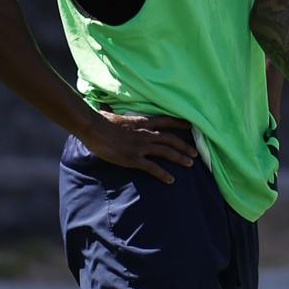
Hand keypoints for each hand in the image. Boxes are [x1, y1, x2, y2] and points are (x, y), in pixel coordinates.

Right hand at [80, 110, 197, 184]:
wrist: (94, 129)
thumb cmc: (101, 121)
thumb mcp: (113, 114)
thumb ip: (116, 112)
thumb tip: (107, 108)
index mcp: (142, 122)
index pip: (166, 120)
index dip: (180, 123)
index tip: (192, 126)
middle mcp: (145, 133)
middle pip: (171, 139)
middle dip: (185, 146)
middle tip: (195, 153)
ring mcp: (141, 146)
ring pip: (166, 152)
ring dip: (180, 158)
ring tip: (189, 164)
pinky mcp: (134, 158)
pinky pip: (153, 167)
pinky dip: (163, 174)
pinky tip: (171, 180)